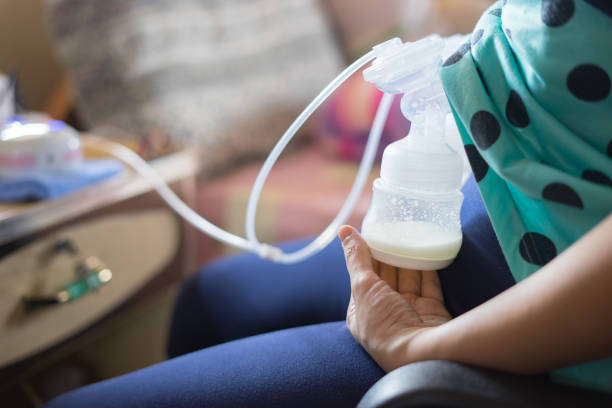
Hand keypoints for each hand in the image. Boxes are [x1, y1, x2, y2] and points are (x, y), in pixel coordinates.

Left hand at [338, 225, 450, 370]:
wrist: (422, 355)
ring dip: (408, 258)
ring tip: (411, 234)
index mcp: (361, 312)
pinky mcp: (431, 311)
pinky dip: (429, 267)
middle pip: (386, 276)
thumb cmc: (385, 325)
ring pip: (408, 278)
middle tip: (394, 228)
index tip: (374, 231)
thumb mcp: (363, 287)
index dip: (367, 254)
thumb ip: (355, 257)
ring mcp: (409, 313)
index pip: (362, 276)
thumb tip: (344, 230)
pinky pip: (429, 284)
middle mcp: (384, 313)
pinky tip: (428, 250)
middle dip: (389, 254)